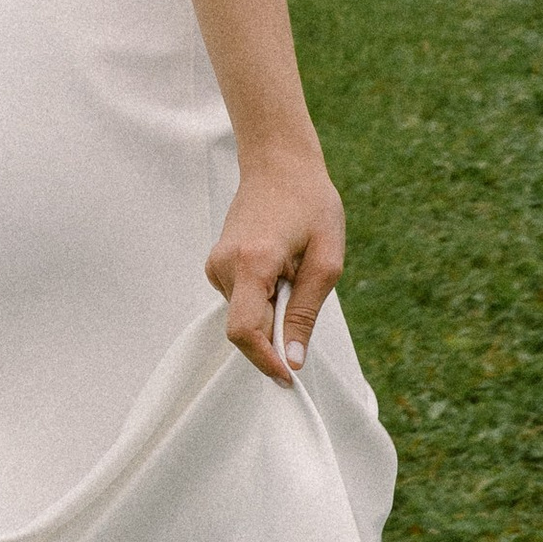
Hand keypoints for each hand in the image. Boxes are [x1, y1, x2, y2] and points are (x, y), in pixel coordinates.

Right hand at [207, 146, 343, 385]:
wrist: (279, 163)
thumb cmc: (310, 204)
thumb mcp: (326, 260)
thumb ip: (306, 313)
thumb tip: (293, 359)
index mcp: (252, 263)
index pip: (244, 331)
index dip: (265, 360)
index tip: (288, 377)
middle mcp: (224, 266)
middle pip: (245, 327)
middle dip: (276, 331)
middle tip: (305, 294)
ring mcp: (216, 264)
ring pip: (244, 315)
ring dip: (272, 311)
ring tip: (295, 271)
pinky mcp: (217, 264)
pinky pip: (241, 299)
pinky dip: (263, 298)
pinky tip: (281, 268)